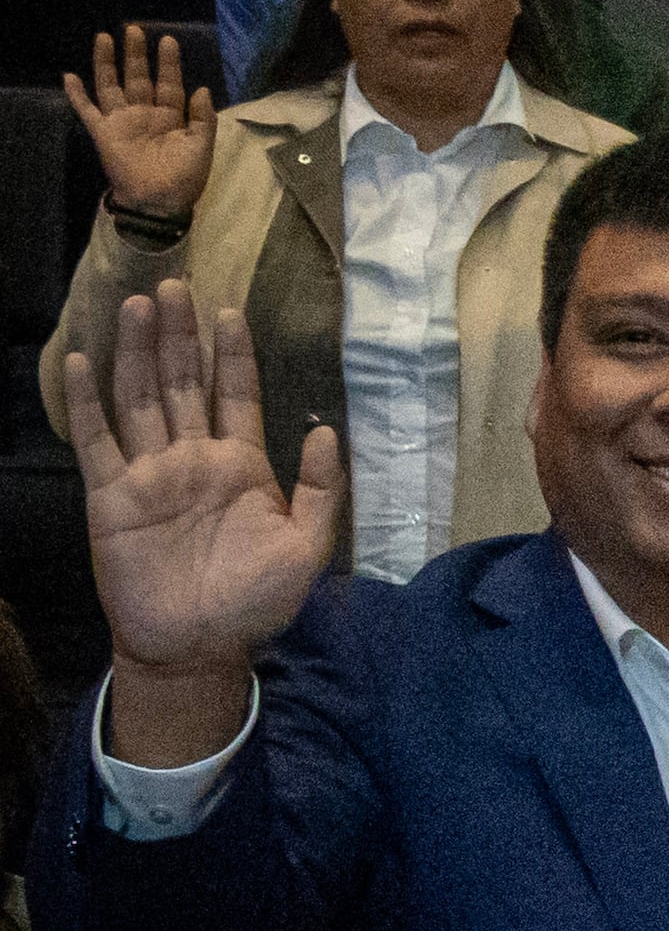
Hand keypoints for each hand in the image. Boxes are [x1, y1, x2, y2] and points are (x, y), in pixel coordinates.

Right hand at [63, 30, 215, 223]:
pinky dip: (77, 95)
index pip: (169, 83)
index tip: (168, 40)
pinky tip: (69, 77)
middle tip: (134, 29)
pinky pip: (88, 111)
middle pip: (138, 78)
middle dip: (136, 55)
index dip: (168, 63)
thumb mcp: (202, 147)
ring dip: (107, 63)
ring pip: (112, 86)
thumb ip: (203, 118)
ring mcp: (122, 122)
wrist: (159, 203)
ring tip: (104, 38)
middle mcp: (144, 114)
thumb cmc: (185, 178)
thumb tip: (202, 88)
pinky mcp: (103, 133)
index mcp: (170, 116)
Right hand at [64, 285, 337, 690]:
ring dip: (140, 352)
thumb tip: (325, 429)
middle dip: (182, 336)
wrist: (199, 646)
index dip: (233, 355)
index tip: (231, 312)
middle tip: (176, 284)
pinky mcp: (110, 495)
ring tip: (139, 304)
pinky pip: (95, 440)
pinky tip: (80, 360)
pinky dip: (85, 401)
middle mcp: (193, 459)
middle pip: (184, 384)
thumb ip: (321, 489)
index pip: (236, 395)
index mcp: (242, 466)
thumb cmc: (256, 601)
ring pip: (141, 398)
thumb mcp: (308, 546)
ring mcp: (149, 473)